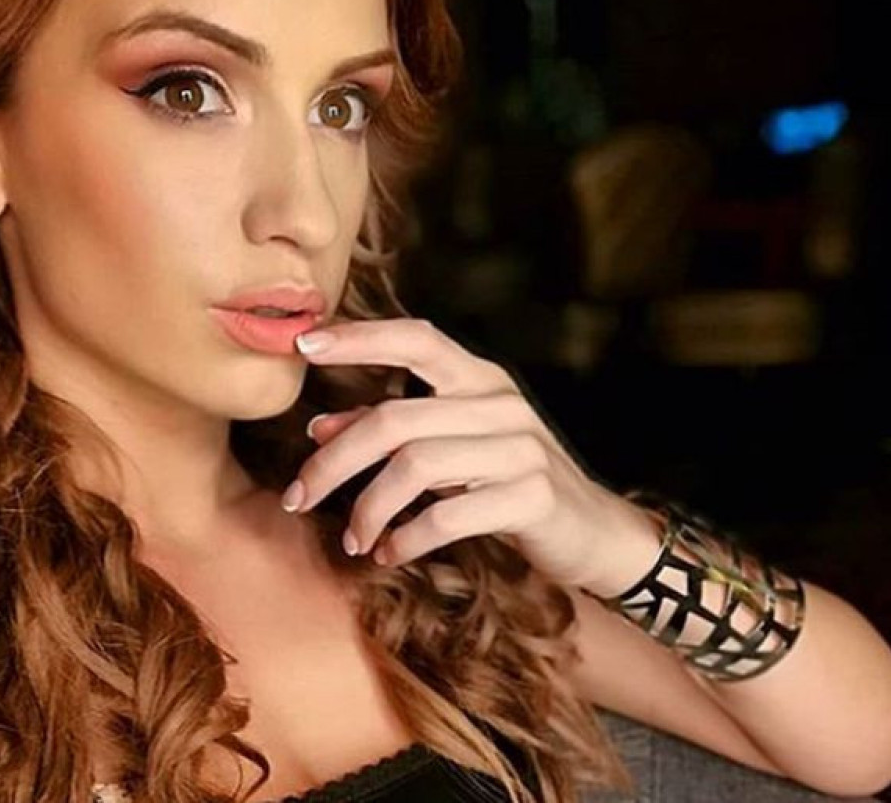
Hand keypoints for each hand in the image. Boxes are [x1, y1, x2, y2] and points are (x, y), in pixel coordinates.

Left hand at [281, 317, 660, 594]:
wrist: (593, 532)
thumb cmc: (509, 483)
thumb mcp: (453, 449)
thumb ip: (393, 432)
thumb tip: (319, 428)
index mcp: (479, 379)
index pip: (416, 338)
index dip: (361, 337)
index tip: (304, 345)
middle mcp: (499, 404)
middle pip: (395, 419)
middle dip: (335, 462)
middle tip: (297, 496)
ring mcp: (520, 448)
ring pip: (416, 467)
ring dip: (368, 509)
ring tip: (353, 540)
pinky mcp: (531, 496)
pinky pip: (449, 515)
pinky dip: (408, 538)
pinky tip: (390, 553)